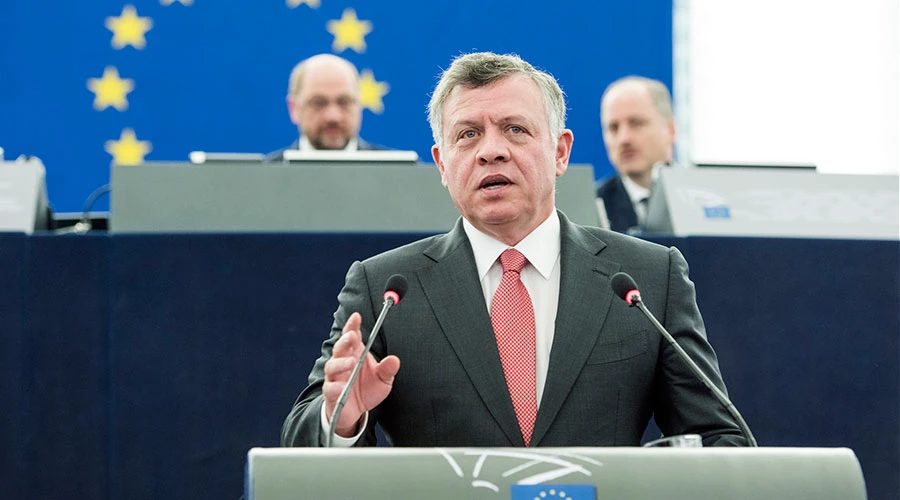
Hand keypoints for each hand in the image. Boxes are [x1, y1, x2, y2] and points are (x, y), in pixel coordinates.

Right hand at [322, 312, 399, 436]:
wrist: (355, 412)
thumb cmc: (367, 389)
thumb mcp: (383, 379)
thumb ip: (387, 370)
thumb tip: (395, 360)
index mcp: (355, 353)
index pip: (351, 335)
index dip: (352, 325)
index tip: (356, 316)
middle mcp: (342, 362)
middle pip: (340, 347)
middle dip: (345, 340)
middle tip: (352, 336)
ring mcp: (335, 377)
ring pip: (332, 366)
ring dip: (340, 363)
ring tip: (351, 362)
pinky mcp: (331, 393)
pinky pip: (330, 388)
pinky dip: (335, 387)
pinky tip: (341, 387)